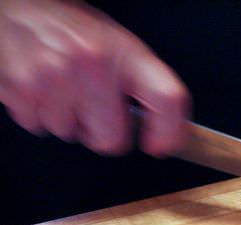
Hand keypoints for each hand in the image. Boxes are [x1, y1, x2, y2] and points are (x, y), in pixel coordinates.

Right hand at [0, 0, 188, 155]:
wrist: (21, 5)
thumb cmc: (74, 30)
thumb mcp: (120, 47)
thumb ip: (144, 87)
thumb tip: (164, 133)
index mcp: (126, 53)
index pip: (166, 99)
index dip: (169, 132)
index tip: (160, 144)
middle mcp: (92, 63)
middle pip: (110, 139)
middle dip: (104, 134)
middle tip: (96, 110)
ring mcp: (54, 77)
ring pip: (70, 135)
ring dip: (67, 119)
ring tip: (62, 87)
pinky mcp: (21, 89)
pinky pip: (38, 126)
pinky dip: (39, 112)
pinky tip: (42, 86)